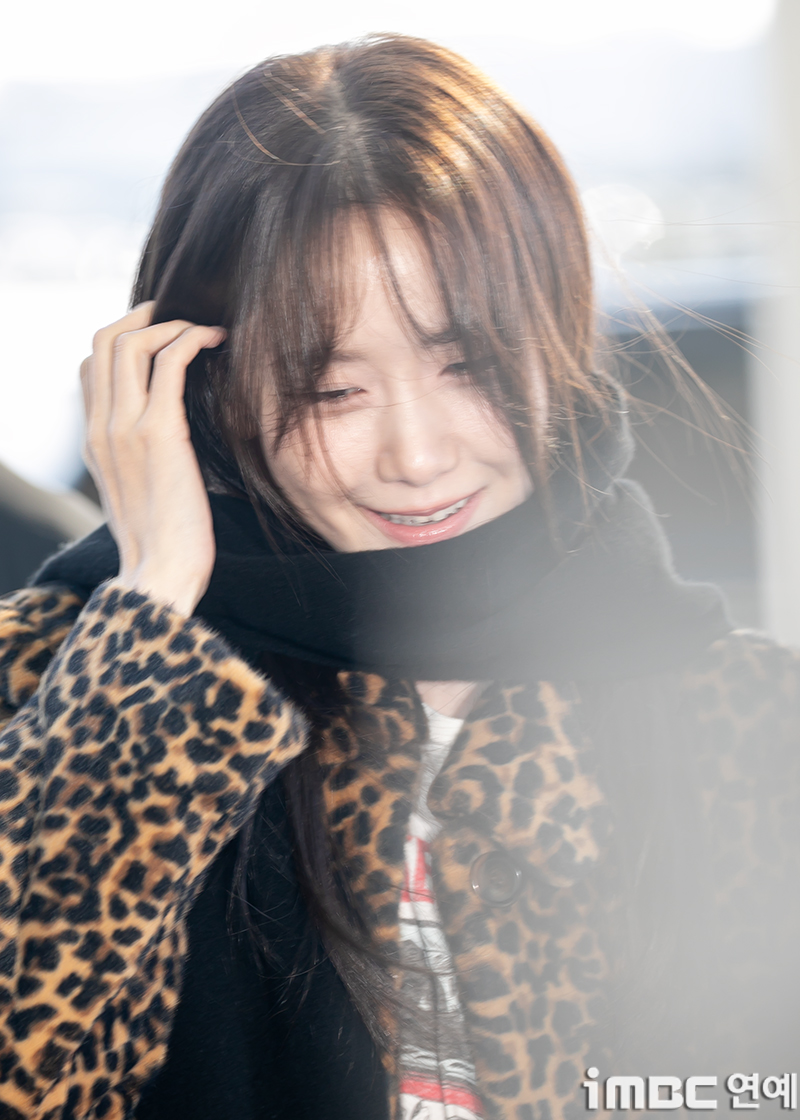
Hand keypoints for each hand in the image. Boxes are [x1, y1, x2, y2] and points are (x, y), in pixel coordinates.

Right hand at [80, 302, 226, 615]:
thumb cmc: (165, 545)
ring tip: (209, 329)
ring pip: (132, 341)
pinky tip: (219, 342)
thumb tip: (178, 437)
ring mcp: (125, 427)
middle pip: (105, 339)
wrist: (159, 577)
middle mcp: (102, 426)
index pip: (91, 364)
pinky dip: (193, 339)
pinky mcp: (159, 433)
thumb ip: (146, 458)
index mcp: (95, 439)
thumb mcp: (144, 494)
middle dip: (146, 314)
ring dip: (173, 323)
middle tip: (185, 315)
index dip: (125, 338)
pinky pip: (169, 362)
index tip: (164, 337)